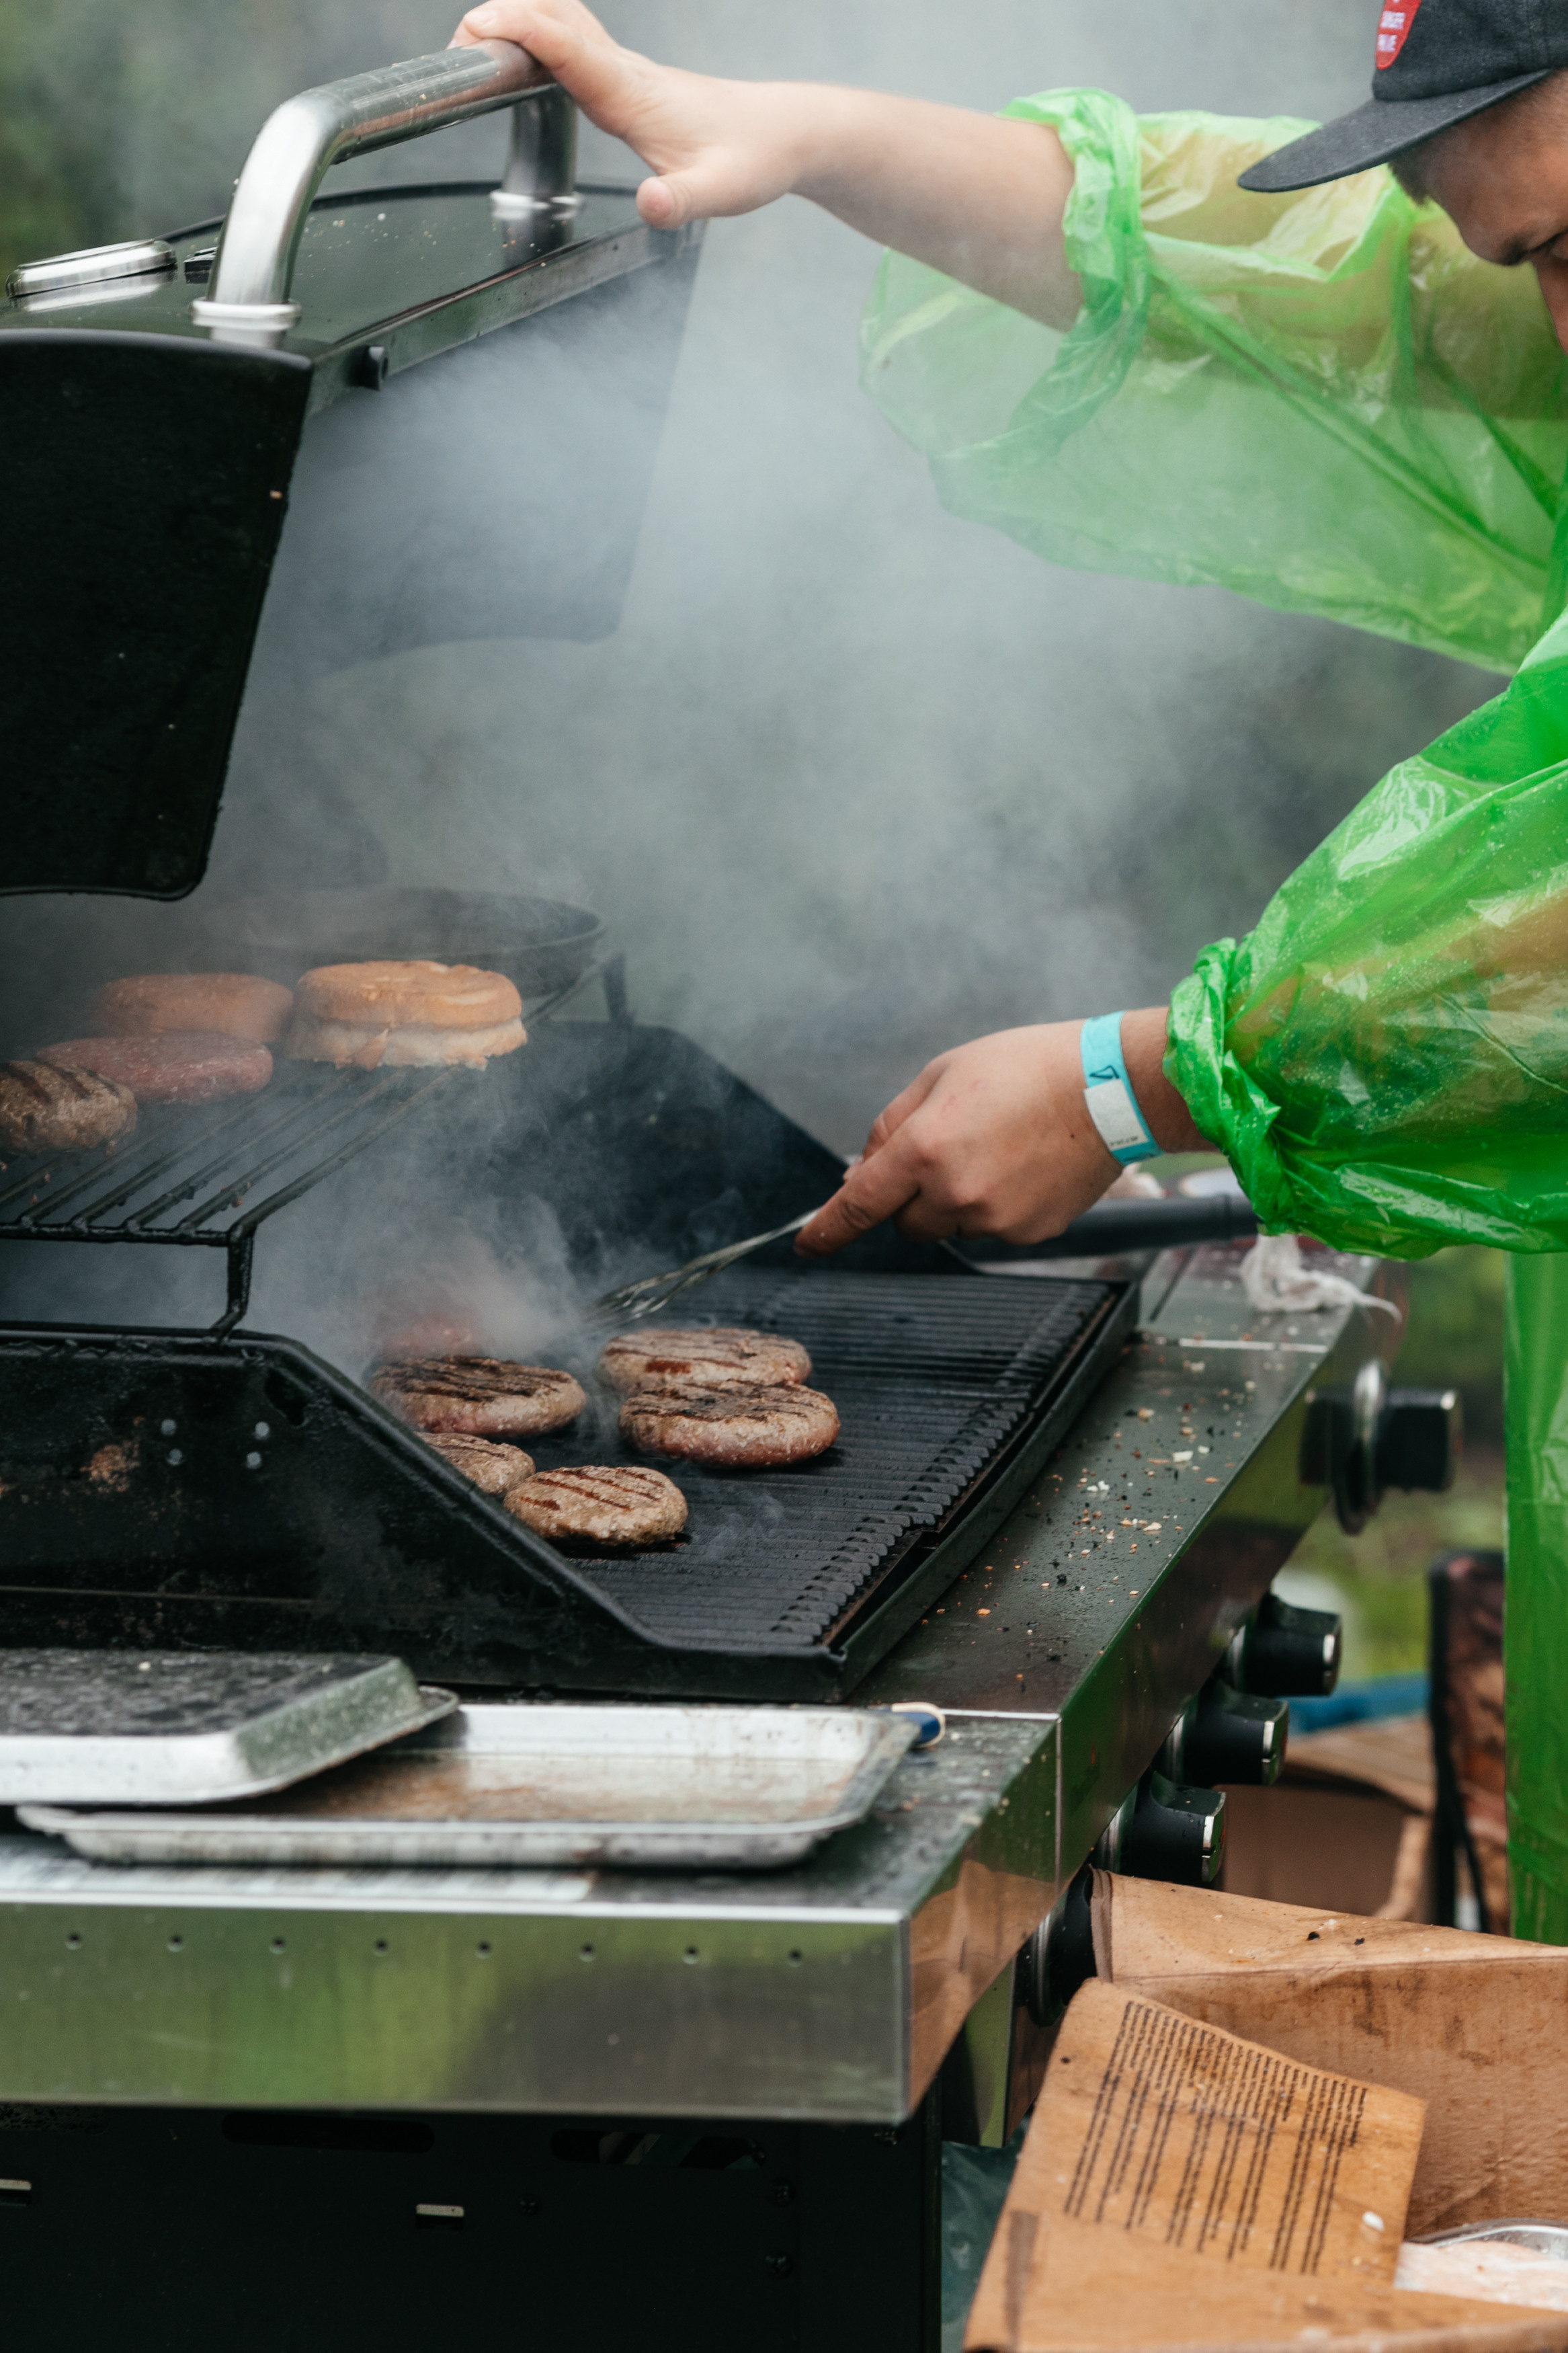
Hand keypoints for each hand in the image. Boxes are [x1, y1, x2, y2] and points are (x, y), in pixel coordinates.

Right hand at [451, 0, 812, 229]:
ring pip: (561, 21)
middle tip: (456, 43)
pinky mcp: (624, 79)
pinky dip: (536, 32)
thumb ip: (683, 203)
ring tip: (472, 43)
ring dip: (516, 18)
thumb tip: (650, 207)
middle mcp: (624, 72)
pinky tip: (517, 51)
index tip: (479, 29)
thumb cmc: (752, 160)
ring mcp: (623, 71)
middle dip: (502, 18)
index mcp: (634, 95)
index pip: (569, 48)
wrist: (782, 133)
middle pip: (554, 19)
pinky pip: (570, 40)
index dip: (523, 30)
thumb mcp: (722, 193)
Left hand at [796, 1008, 1210, 1256]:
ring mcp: (994, 1218)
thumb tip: (863, 1171)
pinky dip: (995, 1205)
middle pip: (905, 1221)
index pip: (860, 1204)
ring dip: (956, 1199)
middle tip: (948, 1150)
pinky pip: (991, 1228)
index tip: (806, 1245)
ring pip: (950, 1225)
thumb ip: (892, 1126)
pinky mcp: (1028, 1232)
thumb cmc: (1026, 1068)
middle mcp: (955, 1192)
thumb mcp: (942, 1074)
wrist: (1111, 1090)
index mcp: (925, 1148)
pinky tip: (1023, 1166)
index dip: (827, 1229)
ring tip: (998, 1149)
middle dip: (911, 1197)